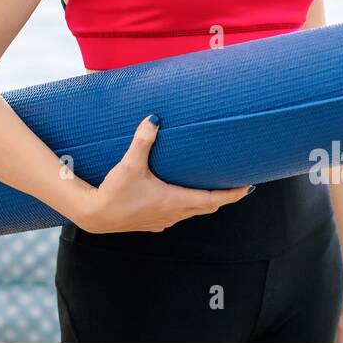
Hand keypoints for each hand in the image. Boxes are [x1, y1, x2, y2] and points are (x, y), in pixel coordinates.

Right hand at [74, 115, 251, 233]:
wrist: (94, 215)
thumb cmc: (114, 192)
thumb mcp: (129, 165)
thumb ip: (142, 141)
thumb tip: (154, 119)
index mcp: (173, 200)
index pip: (212, 199)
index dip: (231, 194)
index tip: (248, 187)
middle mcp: (172, 213)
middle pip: (207, 207)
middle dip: (224, 197)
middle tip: (238, 186)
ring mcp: (163, 220)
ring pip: (193, 213)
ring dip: (206, 202)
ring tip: (215, 189)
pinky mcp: (153, 222)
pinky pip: (178, 216)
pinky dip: (188, 207)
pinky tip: (182, 199)